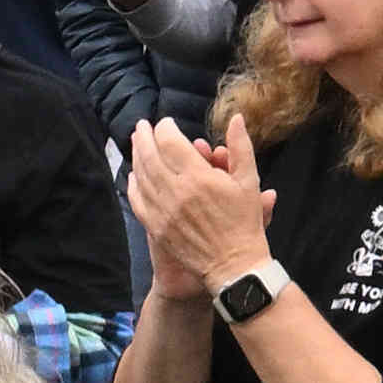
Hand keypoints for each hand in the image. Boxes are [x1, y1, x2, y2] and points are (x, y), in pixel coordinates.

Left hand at [120, 117, 269, 296]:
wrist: (234, 265)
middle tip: (141, 126)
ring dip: (136, 156)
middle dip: (143, 137)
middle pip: (149, 155)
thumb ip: (240, 147)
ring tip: (135, 143)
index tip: (166, 123)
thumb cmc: (245, 223)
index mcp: (198, 177)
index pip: (170, 142)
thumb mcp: (249, 181)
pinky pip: (138, 201)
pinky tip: (133, 175)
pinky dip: (133, 185)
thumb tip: (236, 118)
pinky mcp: (157, 227)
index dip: (165, 128)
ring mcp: (163, 210)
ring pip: (141, 176)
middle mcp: (176, 191)